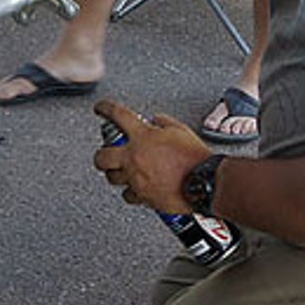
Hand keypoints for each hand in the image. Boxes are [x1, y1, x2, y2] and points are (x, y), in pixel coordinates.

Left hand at [92, 99, 210, 214]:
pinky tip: (136, 186)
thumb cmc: (194, 158)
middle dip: (101, 155)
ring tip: (122, 171)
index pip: (117, 115)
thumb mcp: (180, 130)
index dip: (105, 108)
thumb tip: (155, 121)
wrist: (204, 182)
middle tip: (106, 153)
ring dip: (115, 173)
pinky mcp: (142, 196)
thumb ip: (162, 122)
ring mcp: (136, 179)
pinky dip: (130, 191)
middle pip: (101, 157)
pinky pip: (128, 194)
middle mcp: (134, 158)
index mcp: (143, 137)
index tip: (101, 108)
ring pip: (112, 178)